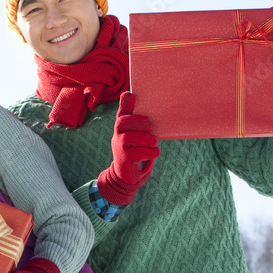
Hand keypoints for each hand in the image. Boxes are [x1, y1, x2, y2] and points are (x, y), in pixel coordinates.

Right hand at [96, 91, 159, 205]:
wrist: (127, 178)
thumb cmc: (136, 153)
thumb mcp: (138, 138)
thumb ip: (139, 124)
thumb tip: (138, 102)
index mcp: (122, 130)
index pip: (121, 115)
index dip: (124, 104)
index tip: (130, 94)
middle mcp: (117, 138)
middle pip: (121, 123)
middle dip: (137, 121)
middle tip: (151, 126)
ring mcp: (118, 149)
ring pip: (128, 138)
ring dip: (145, 139)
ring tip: (155, 143)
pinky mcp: (123, 161)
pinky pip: (135, 153)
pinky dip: (149, 152)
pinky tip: (155, 153)